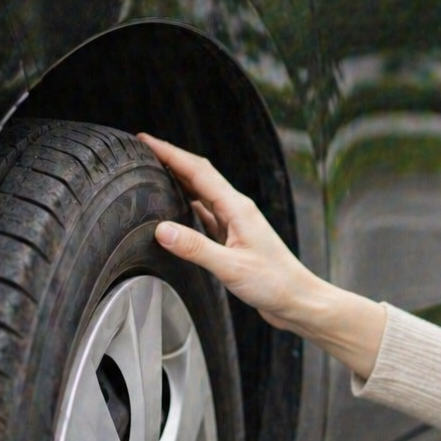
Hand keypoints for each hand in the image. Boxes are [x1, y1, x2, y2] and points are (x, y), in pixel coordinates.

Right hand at [138, 134, 386, 377]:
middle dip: (172, 161)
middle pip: (199, 176)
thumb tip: (162, 230)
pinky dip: (188, 206)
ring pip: (202, 194)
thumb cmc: (274, 283)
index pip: (198, 171)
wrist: (297, 300)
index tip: (146, 140)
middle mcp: (237, 211)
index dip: (171, 153)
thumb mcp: (231, 267)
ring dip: (179, 181)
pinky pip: (206, 215)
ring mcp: (236, 224)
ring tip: (154, 174)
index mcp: (238, 208)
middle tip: (144, 151)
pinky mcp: (234, 239)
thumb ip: (195, 248)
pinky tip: (177, 210)